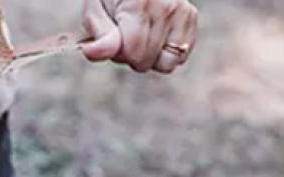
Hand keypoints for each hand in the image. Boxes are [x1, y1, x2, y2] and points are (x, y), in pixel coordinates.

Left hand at [81, 0, 197, 73]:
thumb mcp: (95, 10)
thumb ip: (98, 35)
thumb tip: (92, 53)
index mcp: (140, 2)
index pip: (133, 51)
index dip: (118, 54)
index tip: (113, 40)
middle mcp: (167, 5)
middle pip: (146, 60)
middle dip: (131, 56)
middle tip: (125, 35)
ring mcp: (182, 11)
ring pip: (167, 63)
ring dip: (150, 57)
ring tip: (141, 36)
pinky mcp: (191, 17)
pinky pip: (180, 57)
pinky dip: (166, 53)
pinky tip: (156, 36)